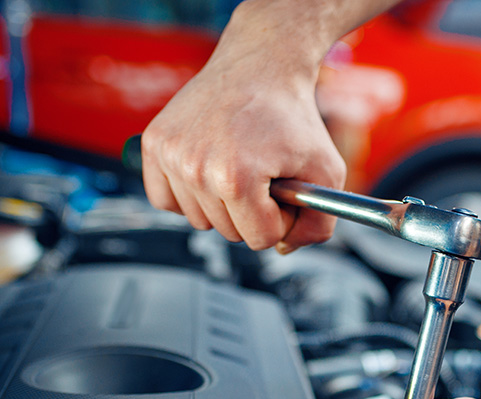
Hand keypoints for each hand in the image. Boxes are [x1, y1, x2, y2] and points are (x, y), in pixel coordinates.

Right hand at [141, 11, 345, 252]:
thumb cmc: (295, 117)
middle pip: (230, 234)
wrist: (261, 65)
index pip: (261, 240)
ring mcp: (170, 155)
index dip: (281, 218)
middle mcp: (195, 168)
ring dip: (223, 205)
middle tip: (264, 173)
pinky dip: (188, 196)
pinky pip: (165, 202)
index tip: (284, 187)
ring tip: (239, 166)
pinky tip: (208, 170)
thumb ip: (318, 226)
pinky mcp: (153, 144)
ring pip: (201, 221)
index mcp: (235, 177)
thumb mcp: (327, 173)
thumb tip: (283, 250)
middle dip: (255, 212)